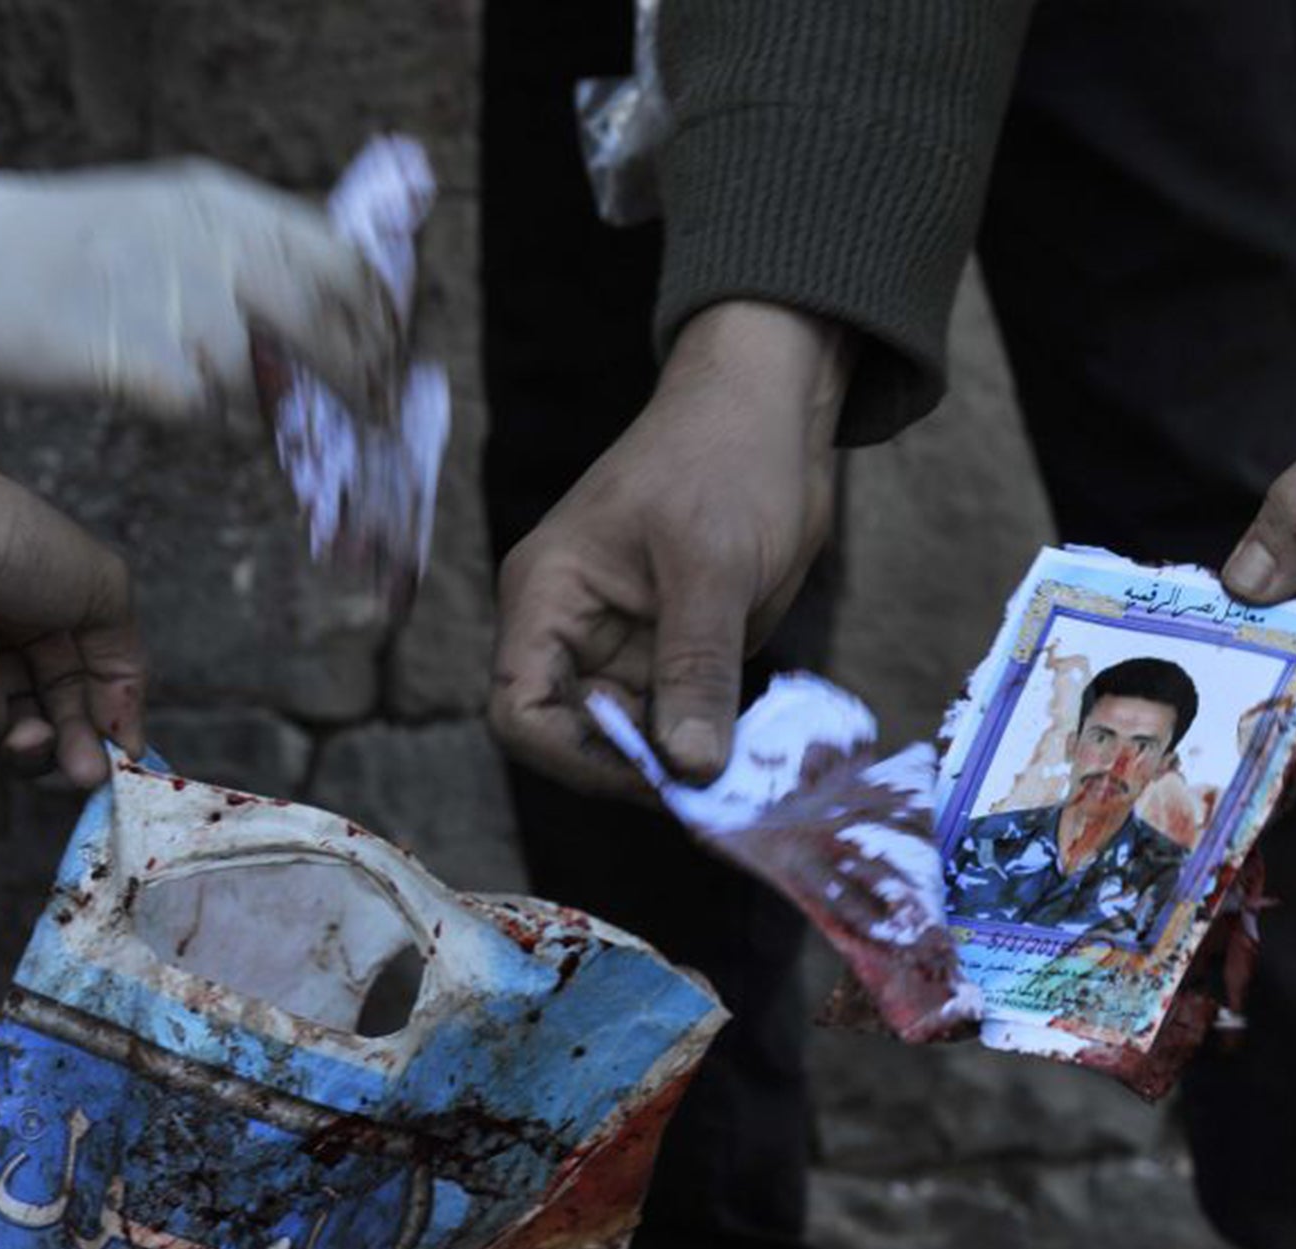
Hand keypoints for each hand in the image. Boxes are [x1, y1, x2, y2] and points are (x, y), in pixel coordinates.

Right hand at [0, 156, 402, 425]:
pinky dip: (207, 419)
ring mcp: (181, 307)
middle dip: (364, 382)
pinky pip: (215, 417)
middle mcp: (213, 248)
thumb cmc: (75, 246)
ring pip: (271, 384)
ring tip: (214, 386)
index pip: (346, 263)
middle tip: (378, 414)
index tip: (395, 354)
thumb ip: (256, 248)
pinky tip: (171, 396)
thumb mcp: (173, 214)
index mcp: (223, 205)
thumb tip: (350, 307)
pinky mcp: (148, 366)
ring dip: (264, 402)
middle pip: (332, 330)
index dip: (382, 318)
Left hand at [0, 457, 146, 787]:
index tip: (113, 768)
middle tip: (63, 760)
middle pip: (37, 732)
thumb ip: (125, 666)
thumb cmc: (10, 539)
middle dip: (53, 749)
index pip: (83, 700)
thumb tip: (131, 742)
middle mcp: (3, 649)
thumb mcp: (101, 589)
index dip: (100, 737)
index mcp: (54, 625)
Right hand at [490, 301, 853, 796]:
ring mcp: (625, 643)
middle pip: (575, 740)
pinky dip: (711, 740)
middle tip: (717, 794)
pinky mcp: (675, 650)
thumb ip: (698, 667)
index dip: (578, 759)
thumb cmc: (728, 458)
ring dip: (682, 763)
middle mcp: (574, 630)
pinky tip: (756, 753)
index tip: (660, 776)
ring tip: (745, 781)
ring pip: (633, 739)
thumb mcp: (716, 567)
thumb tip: (690, 766)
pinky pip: (679, 717)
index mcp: (548, 597)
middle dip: (638, 771)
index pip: (521, 712)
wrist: (773, 407)